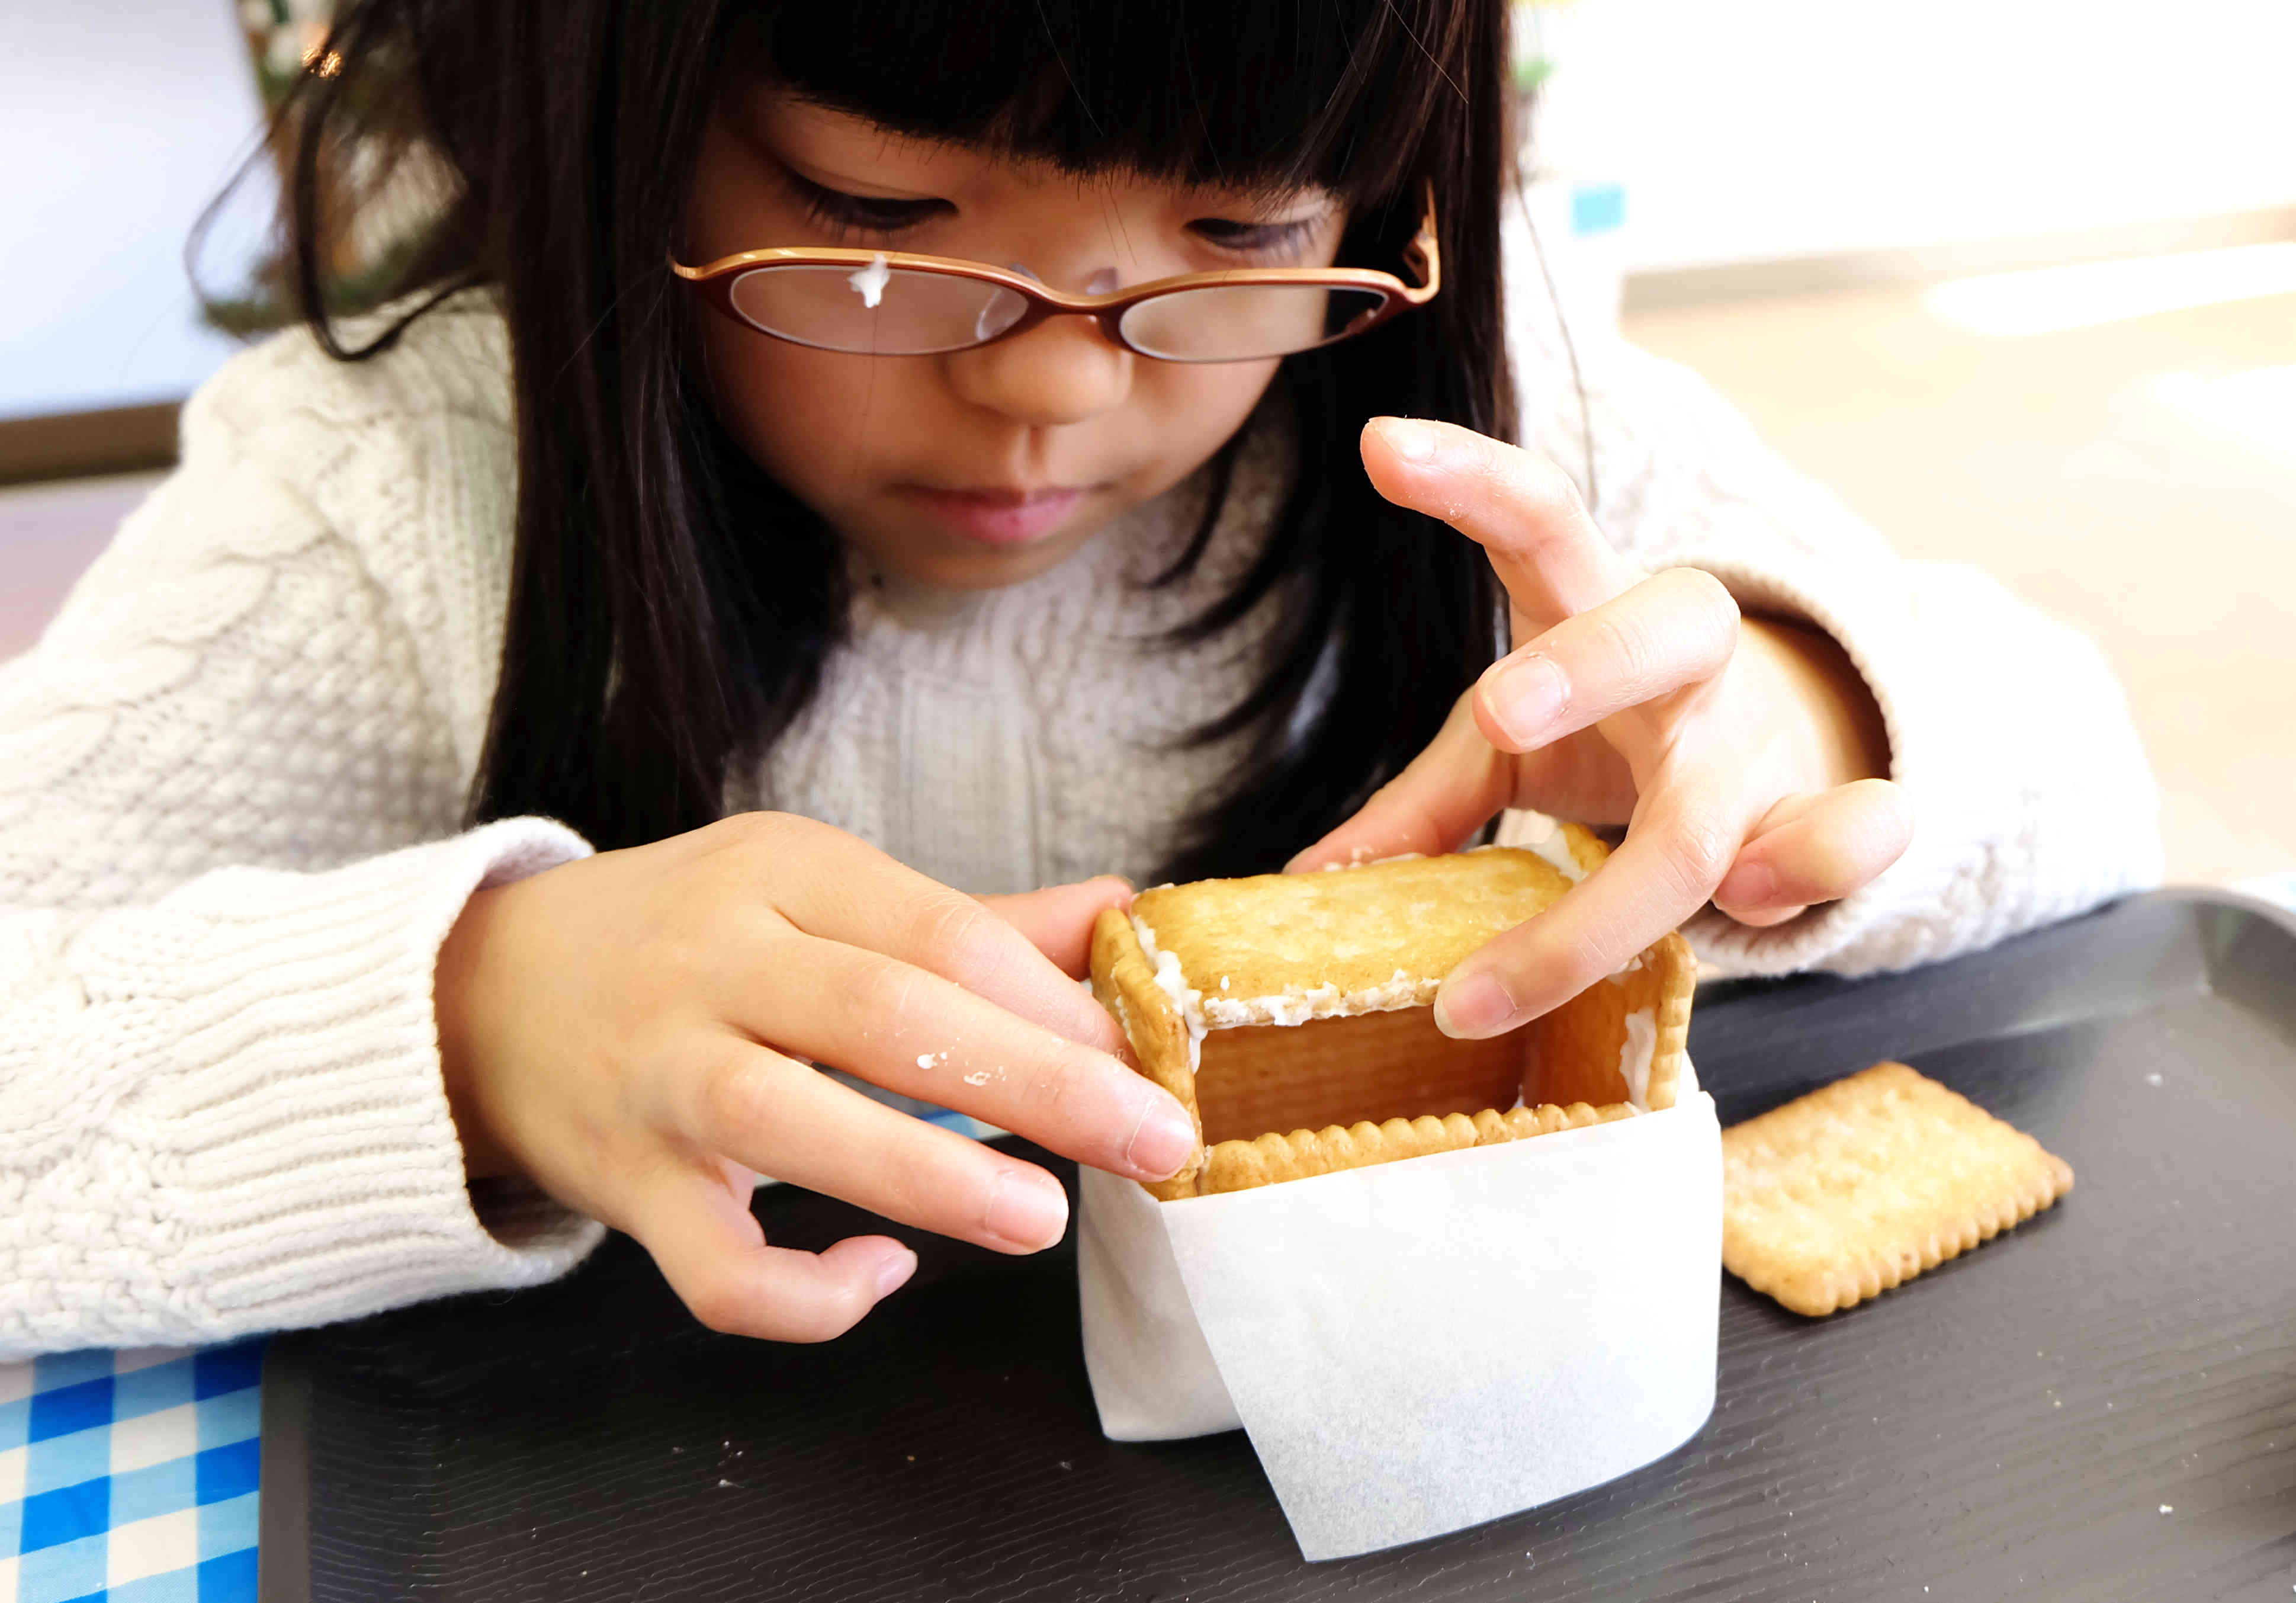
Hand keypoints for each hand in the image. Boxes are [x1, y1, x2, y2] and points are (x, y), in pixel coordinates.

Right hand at [433, 812, 1195, 1341]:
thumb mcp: (815, 894)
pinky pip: (712, 1265)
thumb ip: (972, 921)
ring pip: (792, 1124)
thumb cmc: (688, 941)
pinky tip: (878, 1275)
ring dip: (931, 1176)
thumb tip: (1121, 915)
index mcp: (778, 871)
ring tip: (1043, 1217)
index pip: (935, 928)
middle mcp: (712, 962)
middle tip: (1152, 1138)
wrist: (486, 993)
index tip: (1140, 1052)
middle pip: (885, 1016)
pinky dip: (802, 1292)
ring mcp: (659, 1076)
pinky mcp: (623, 1187)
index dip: (1049, 997)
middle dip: (1036, 1081)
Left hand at [1289, 417, 1913, 1038]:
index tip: (1381, 444)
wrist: (1781, 759)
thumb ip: (1426, 804)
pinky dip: (1817, 862)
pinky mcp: (1820, 819)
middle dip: (1586, 665)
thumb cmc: (1617, 738)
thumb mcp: (1512, 756)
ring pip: (1715, 799)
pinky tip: (1762, 895)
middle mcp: (1688, 663)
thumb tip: (1310, 878)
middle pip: (1657, 630)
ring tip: (1584, 873)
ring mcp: (1760, 745)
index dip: (1468, 478)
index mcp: (1593, 609)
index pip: (1539, 518)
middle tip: (1496, 711)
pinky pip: (1848, 836)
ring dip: (1650, 868)